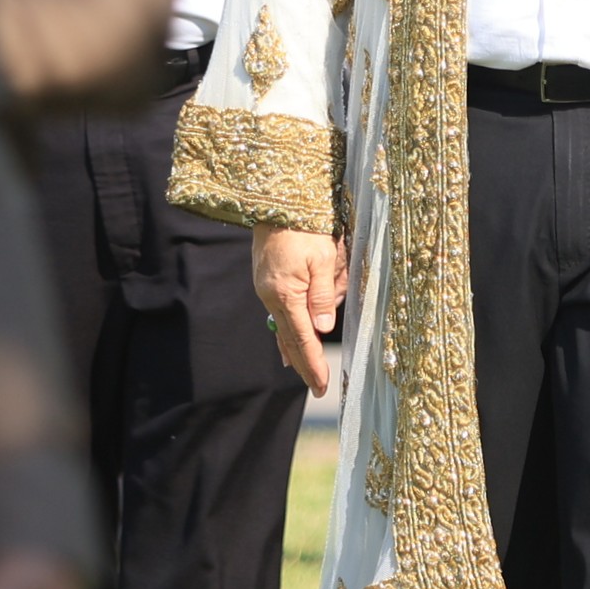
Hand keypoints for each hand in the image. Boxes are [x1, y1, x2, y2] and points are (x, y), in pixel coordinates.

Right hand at [254, 227, 348, 396]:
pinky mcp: (266, 281)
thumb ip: (323, 296)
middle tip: (317, 387)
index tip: (322, 385)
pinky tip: (288, 344)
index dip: (313, 364)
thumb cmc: (305, 227)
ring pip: (286, 325)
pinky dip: (287, 331)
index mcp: (286, 294)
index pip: (303, 339)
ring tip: (309, 368)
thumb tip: (323, 329)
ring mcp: (266, 289)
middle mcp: (271, 297)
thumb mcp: (324, 259)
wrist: (276, 201)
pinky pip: (279, 313)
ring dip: (299, 346)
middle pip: (291, 339)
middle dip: (305, 364)